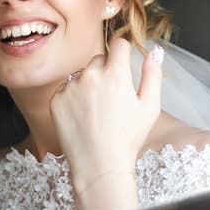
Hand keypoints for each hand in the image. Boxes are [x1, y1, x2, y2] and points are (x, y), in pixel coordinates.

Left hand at [50, 38, 163, 183]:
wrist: (99, 165)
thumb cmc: (127, 139)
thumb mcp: (150, 106)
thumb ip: (153, 74)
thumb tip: (154, 51)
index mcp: (115, 74)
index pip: (118, 44)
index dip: (123, 53)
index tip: (124, 65)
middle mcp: (90, 75)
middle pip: (99, 59)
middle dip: (106, 71)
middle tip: (112, 97)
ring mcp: (70, 87)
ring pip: (82, 74)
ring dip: (89, 84)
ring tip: (97, 111)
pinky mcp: (56, 100)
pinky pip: (66, 89)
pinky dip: (73, 98)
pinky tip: (83, 117)